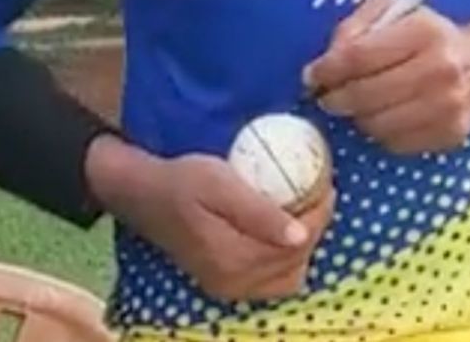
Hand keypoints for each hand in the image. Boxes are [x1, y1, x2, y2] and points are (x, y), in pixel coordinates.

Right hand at [88, 137, 333, 300]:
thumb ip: (258, 212)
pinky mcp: (225, 285)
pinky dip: (286, 259)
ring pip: (289, 276)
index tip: (325, 184)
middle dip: (315, 227)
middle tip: (319, 192)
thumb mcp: (220, 184)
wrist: (143, 195)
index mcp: (234, 259)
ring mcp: (229, 288)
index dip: (319, 213)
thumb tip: (300, 236)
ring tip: (304, 210)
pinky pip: (272, 281)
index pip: (298, 243)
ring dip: (303, 245)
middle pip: (297, 261)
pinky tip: (284, 230)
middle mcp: (233, 283)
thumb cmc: (182, 181)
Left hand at [305, 0, 469, 154]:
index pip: (358, 56)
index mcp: (425, 32)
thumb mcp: (398, 11)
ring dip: (358, 117)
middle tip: (328, 96)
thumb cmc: (433, 36)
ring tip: (360, 105)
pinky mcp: (451, 134)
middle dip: (335, 98)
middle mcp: (441, 70)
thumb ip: (358, 25)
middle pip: (364, 95)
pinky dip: (382, 132)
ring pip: (376, 124)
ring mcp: (448, 107)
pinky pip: (396, 143)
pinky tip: (387, 116)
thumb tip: (327, 61)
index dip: (327, 70)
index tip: (312, 76)